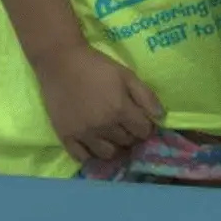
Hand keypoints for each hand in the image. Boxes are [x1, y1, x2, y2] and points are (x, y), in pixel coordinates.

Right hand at [33, 43, 164, 164]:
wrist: (60, 62)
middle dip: (131, 135)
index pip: (143, 132)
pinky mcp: (66, 137)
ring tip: (112, 136)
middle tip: (127, 126)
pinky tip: (95, 145)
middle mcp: (103, 126)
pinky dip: (92, 155)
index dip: (146, 127)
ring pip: (108, 154)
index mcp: (120, 109)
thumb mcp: (126, 74)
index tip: (141, 120)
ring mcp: (83, 134)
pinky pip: (83, 158)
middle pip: (127, 143)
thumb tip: (160, 117)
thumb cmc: (96, 65)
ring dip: (115, 147)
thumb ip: (146, 96)